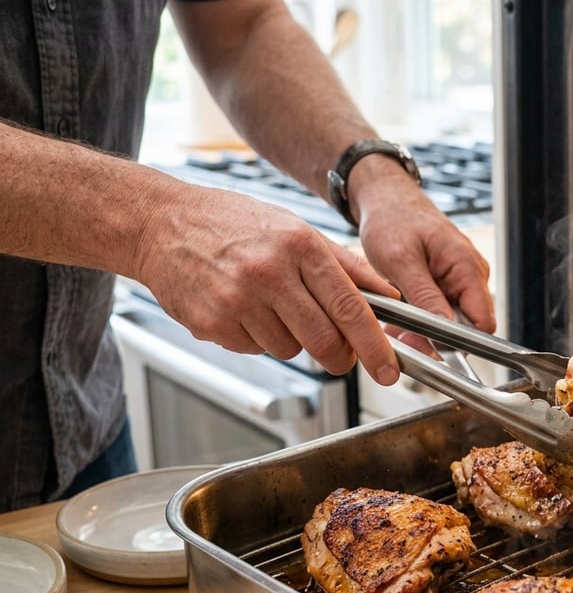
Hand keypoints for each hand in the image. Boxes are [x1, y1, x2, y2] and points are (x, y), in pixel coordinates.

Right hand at [131, 178, 404, 384]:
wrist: (162, 223)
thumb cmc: (234, 224)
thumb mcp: (297, 228)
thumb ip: (347, 266)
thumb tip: (390, 295)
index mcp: (299, 245)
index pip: (350, 308)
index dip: (374, 346)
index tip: (388, 370)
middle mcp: (269, 272)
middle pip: (324, 341)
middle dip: (338, 356)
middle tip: (338, 353)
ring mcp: (237, 300)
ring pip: (290, 350)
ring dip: (291, 340)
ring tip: (271, 307)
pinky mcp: (211, 323)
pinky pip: (254, 350)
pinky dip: (256, 338)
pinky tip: (242, 309)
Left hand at [350, 153, 496, 335]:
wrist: (386, 198)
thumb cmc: (393, 218)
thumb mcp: (402, 260)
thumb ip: (425, 297)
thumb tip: (445, 331)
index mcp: (467, 266)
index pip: (483, 322)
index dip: (460, 342)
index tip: (428, 346)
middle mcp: (471, 274)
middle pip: (466, 326)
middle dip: (433, 337)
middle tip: (401, 336)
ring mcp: (460, 279)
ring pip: (450, 321)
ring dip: (422, 329)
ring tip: (394, 324)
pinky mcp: (448, 282)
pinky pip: (440, 310)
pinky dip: (419, 317)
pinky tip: (398, 315)